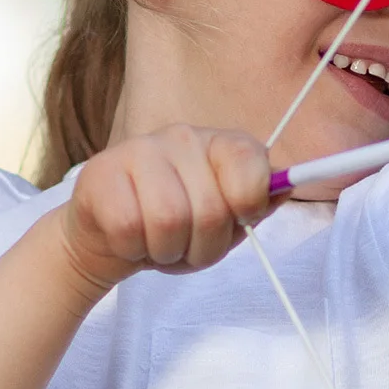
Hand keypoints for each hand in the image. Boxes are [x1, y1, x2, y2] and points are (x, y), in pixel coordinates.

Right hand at [56, 127, 273, 298]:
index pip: (250, 160)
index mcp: (222, 145)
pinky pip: (129, 227)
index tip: (240, 219)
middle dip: (205, 247)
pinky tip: (130, 237)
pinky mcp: (101, 172)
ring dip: (168, 251)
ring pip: (169, 220)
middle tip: (189, 246)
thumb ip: (259, 204)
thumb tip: (287, 185)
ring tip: (161, 244)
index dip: (249, 202)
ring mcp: (140, 149)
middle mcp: (184, 137)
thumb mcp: (228, 222)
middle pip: (211, 210)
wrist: (112, 236)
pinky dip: (133, 248)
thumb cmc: (179, 230)